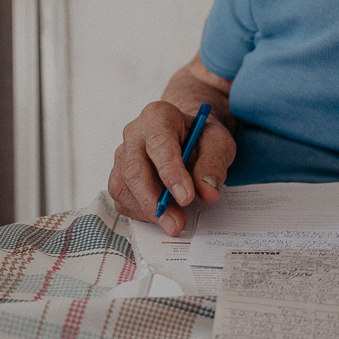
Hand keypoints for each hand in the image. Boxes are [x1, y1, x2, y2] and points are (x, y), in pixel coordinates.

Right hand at [108, 101, 235, 235]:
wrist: (188, 137)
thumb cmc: (200, 137)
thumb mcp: (218, 143)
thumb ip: (214, 164)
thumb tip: (207, 191)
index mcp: (158, 116)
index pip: (159, 144)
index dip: (171, 173)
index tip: (186, 197)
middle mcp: (134, 134)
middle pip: (134, 170)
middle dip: (154, 201)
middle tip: (176, 222)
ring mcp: (123, 156)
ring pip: (123, 187)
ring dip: (147, 211)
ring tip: (173, 222)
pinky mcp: (119, 176)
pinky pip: (122, 199)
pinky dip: (141, 213)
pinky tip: (162, 215)